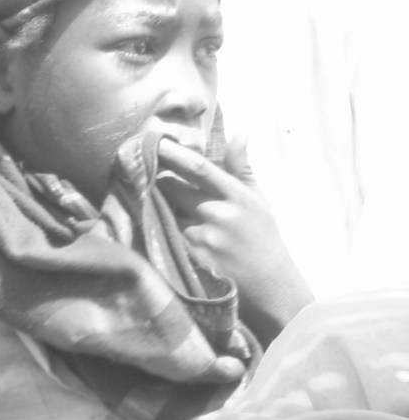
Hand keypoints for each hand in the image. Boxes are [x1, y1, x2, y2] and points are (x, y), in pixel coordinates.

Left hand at [157, 136, 313, 336]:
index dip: (173, 152)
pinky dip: (156, 227)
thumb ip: (242, 167)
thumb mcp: (259, 200)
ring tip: (154, 202)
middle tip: (149, 175)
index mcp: (236, 196)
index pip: (199, 168)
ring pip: (162, 210)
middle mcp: (217, 215)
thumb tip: (240, 132)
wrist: (270, 287)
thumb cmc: (263, 238)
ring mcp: (200, 238)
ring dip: (156, 205)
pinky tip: (152, 225)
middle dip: (158, 180)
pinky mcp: (188, 258)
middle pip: (170, 187)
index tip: (153, 140)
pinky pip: (161, 234)